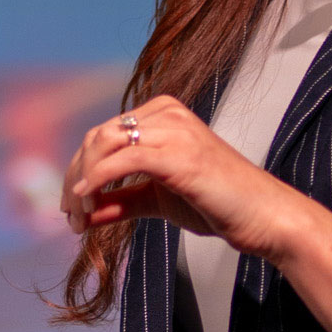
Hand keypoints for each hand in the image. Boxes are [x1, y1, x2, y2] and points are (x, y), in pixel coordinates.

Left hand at [55, 96, 331, 331]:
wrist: (264, 217)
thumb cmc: (218, 205)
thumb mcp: (159, 201)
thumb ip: (122, 202)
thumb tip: (83, 214)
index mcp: (163, 114)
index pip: (103, 135)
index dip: (78, 170)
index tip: (70, 207)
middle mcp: (166, 113)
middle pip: (98, 137)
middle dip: (73, 177)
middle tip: (68, 217)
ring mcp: (174, 129)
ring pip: (104, 144)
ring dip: (81, 183)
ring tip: (77, 218)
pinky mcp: (179, 152)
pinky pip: (123, 159)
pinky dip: (97, 181)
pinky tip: (86, 202)